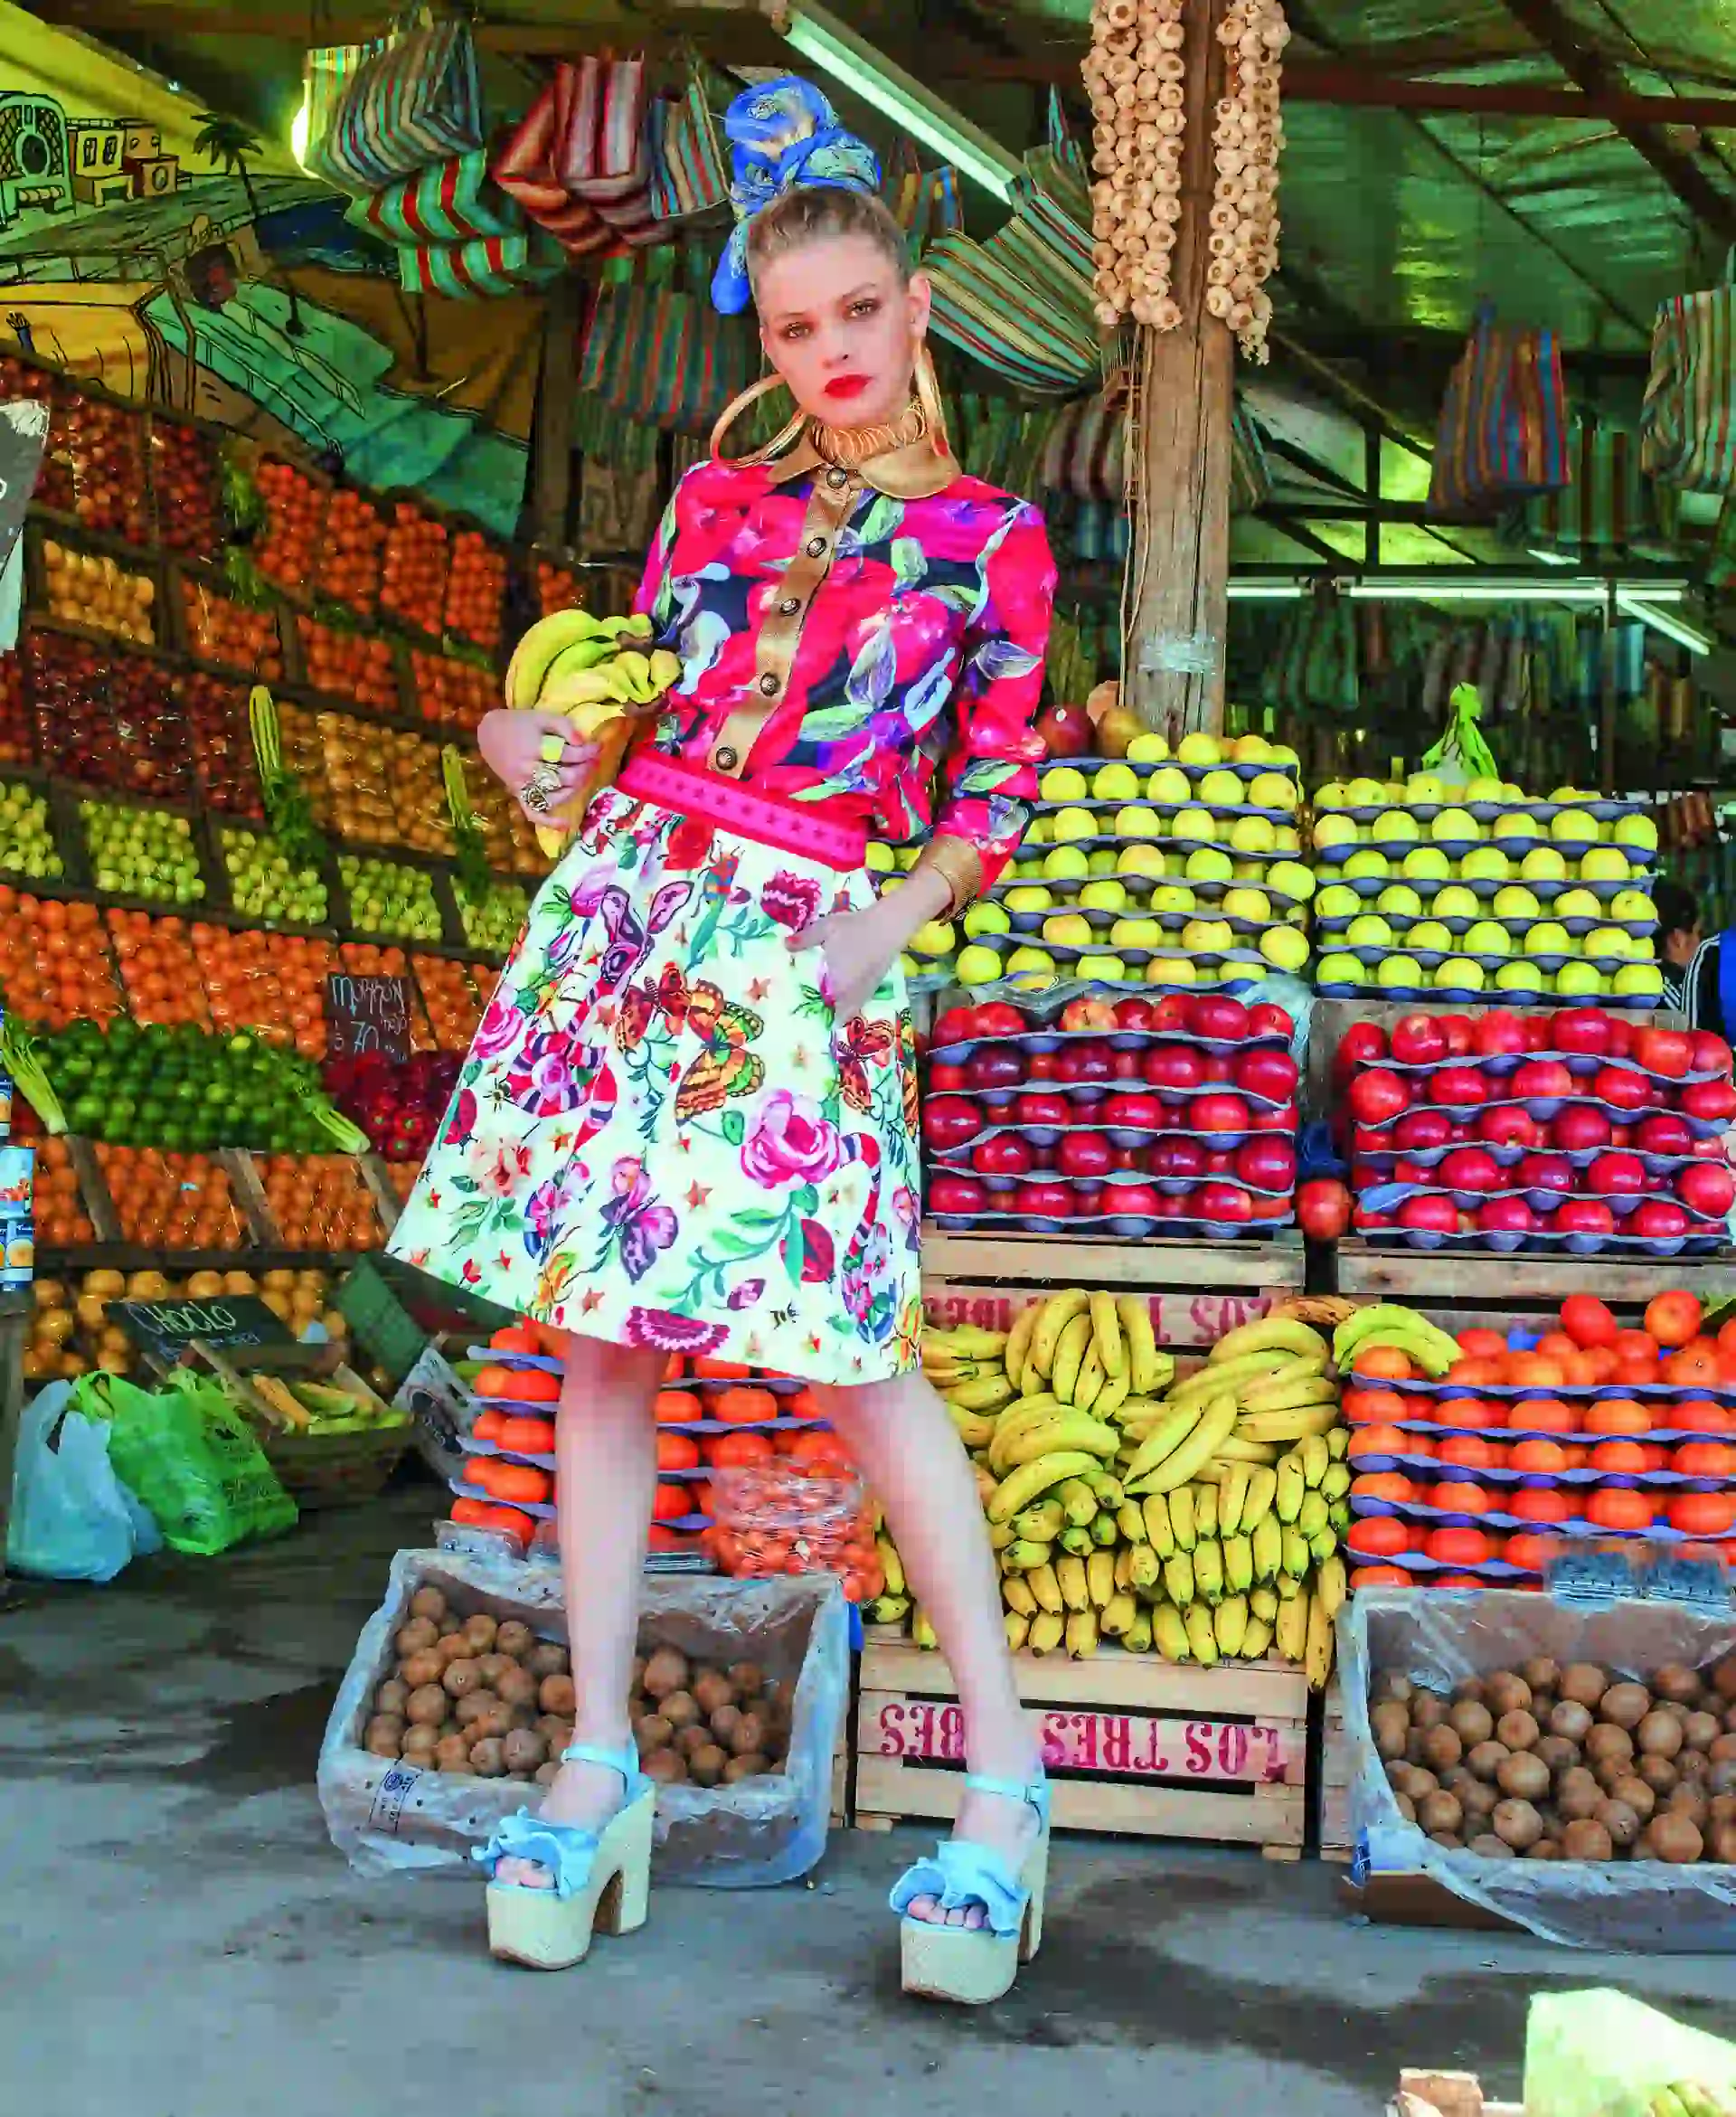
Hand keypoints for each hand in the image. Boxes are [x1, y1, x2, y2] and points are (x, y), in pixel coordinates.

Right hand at [478, 710, 598, 823]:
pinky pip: (532, 812)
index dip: (587, 752)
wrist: (489, 732)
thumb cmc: (519, 722)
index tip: (598, 748)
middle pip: (565, 777)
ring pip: (554, 796)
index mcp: (534, 748)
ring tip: (582, 779)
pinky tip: (564, 824)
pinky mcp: (518, 793)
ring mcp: (522, 785)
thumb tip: (583, 742)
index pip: (569, 754)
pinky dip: (548, 821)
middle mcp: (528, 769)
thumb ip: (564, 725)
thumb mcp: (542, 716)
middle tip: (592, 763)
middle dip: (584, 770)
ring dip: (574, 790)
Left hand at [785, 897, 905, 1019]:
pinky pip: (862, 998)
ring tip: (832, 1003)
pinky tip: (848, 987)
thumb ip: (804, 939)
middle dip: (832, 1015)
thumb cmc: (855, 928)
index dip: (819, 1017)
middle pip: (841, 1014)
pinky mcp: (877, 981)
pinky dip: (854, 998)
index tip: (808, 1018)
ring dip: (844, 1007)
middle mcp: (853, 992)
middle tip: (819, 1011)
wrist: (890, 925)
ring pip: (854, 1007)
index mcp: (838, 985)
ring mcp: (868, 988)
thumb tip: (785, 945)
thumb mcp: (825, 929)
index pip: (827, 1010)